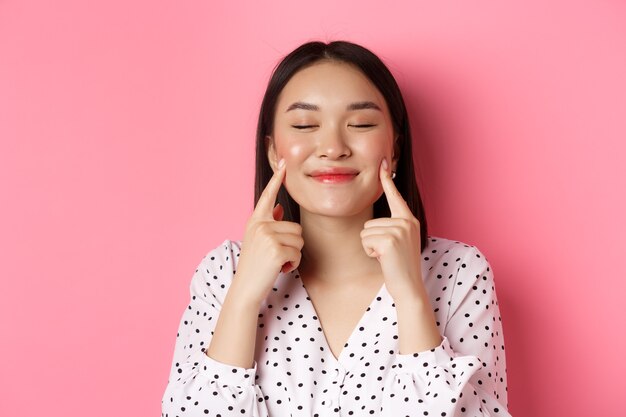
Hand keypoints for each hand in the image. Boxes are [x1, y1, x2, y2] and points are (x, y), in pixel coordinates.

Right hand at [232, 159, 303, 305]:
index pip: (268, 195)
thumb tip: (278, 207)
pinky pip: (298, 253)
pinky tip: (280, 269)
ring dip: (293, 255)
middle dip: (292, 245)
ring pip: (299, 240)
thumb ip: (268, 222)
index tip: (284, 162)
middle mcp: (260, 225)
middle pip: (296, 227)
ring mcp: (267, 237)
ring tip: (276, 262)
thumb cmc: (254, 265)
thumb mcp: (258, 240)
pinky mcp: (276, 250)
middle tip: (276, 257)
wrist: (245, 288)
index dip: (277, 179)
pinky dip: (293, 264)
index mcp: (255, 220)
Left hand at [360, 158, 427, 304]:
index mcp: (409, 220)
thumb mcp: (399, 242)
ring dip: (370, 247)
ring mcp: (399, 230)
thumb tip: (376, 222)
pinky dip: (370, 252)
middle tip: (388, 254)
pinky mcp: (390, 240)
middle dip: (372, 240)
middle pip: (369, 222)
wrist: (409, 287)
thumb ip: (392, 227)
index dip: (387, 179)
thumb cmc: (400, 267)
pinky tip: (383, 259)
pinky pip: (365, 240)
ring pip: (365, 231)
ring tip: (386, 257)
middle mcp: (406, 221)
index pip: (395, 196)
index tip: (383, 162)